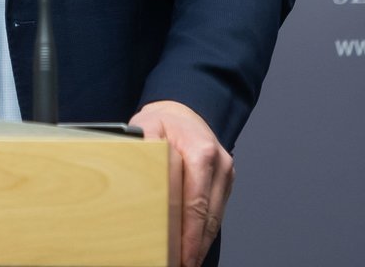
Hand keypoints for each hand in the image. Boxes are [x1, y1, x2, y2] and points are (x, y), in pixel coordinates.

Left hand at [128, 100, 232, 266]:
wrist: (183, 113)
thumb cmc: (163, 123)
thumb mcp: (146, 125)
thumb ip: (142, 142)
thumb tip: (138, 157)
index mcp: (201, 152)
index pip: (195, 203)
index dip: (187, 235)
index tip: (179, 256)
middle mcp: (219, 164)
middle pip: (207, 216)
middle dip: (194, 246)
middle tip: (181, 265)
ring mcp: (225, 174)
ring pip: (214, 218)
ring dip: (201, 243)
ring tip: (187, 262)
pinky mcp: (225, 182)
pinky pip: (216, 212)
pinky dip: (205, 231)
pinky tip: (193, 246)